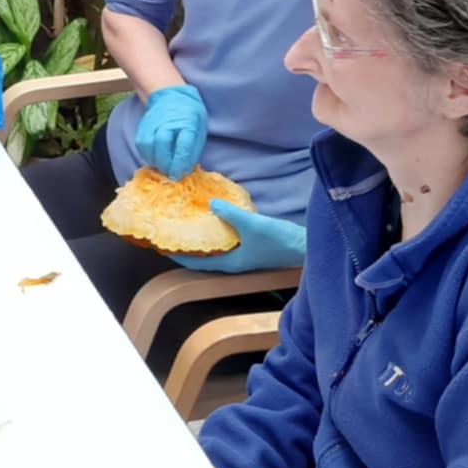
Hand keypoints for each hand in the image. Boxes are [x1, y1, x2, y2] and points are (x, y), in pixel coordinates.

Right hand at [134, 84, 207, 179]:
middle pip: (163, 142)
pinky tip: (155, 160)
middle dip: (166, 163)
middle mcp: (168, 119)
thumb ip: (192, 149)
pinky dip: (147, 155)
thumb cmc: (189, 115)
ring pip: (149, 144)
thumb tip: (184, 169)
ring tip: (163, 167)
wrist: (171, 96)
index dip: (180, 161)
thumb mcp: (199, 129)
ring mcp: (153, 121)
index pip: (183, 143)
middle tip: (170, 173)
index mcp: (188, 120)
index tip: (179, 173)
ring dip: (155, 161)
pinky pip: (141, 144)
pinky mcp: (143, 126)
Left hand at [177, 202, 307, 273]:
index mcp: (231, 263)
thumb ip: (230, 214)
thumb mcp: (253, 225)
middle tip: (172, 231)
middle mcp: (234, 262)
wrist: (306, 246)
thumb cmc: (280, 241)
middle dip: (188, 247)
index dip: (179, 256)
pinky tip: (215, 218)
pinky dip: (217, 232)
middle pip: (204, 257)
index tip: (162, 246)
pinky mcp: (251, 246)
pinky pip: (227, 241)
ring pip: (215, 249)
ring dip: (202, 239)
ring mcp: (243, 255)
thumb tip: (210, 203)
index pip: (197, 264)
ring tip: (188, 224)